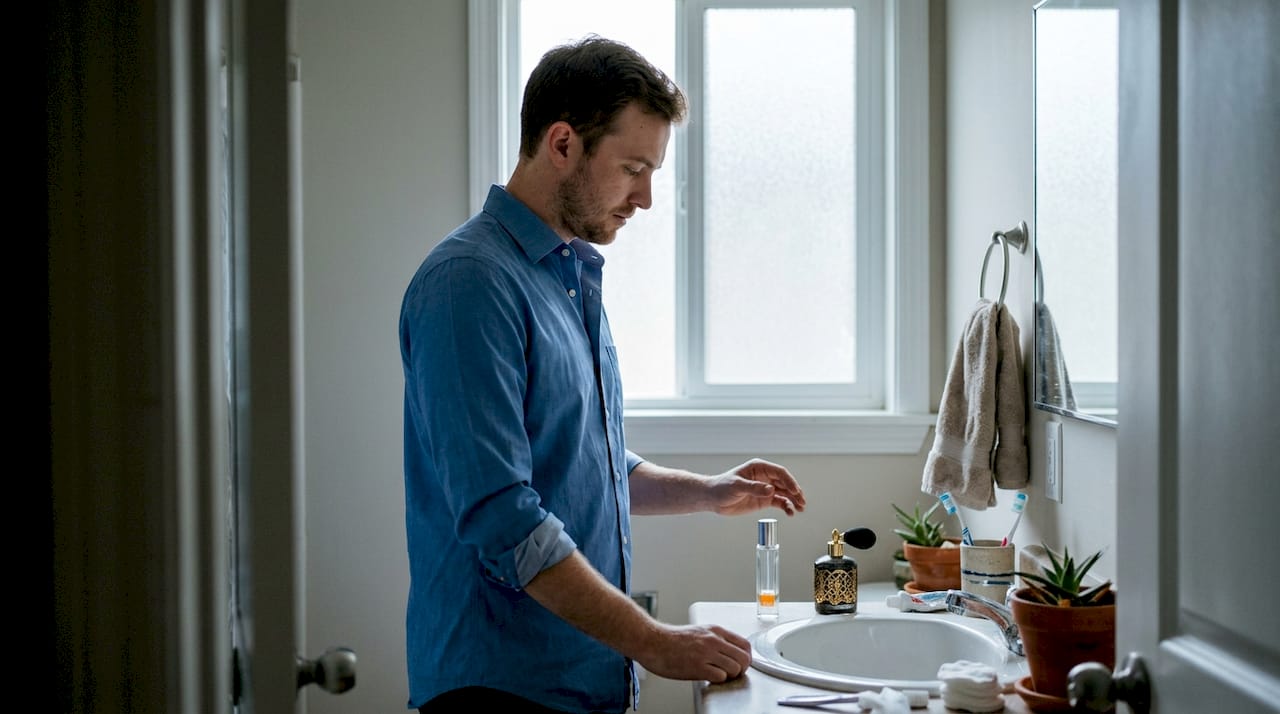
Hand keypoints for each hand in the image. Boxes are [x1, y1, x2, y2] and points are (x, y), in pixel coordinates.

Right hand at [634, 623, 751, 682]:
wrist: (652, 642)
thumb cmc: (672, 639)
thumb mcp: (699, 632)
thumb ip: (716, 640)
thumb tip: (730, 652)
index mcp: (715, 631)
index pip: (745, 645)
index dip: (746, 658)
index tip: (740, 664)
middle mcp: (713, 640)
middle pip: (744, 658)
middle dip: (741, 669)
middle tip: (731, 673)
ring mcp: (706, 653)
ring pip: (735, 668)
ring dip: (730, 676)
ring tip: (718, 675)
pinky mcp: (697, 667)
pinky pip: (720, 676)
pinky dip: (717, 680)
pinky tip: (708, 677)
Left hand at [707, 458, 805, 515]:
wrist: (713, 498)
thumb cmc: (721, 487)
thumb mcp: (737, 486)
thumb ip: (754, 488)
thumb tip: (770, 490)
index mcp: (759, 468)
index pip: (779, 472)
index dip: (789, 481)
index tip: (795, 491)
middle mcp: (765, 477)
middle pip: (785, 483)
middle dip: (795, 492)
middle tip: (802, 501)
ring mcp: (765, 488)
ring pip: (784, 493)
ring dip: (794, 500)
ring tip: (801, 508)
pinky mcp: (764, 499)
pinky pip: (779, 502)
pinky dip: (786, 507)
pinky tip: (790, 512)